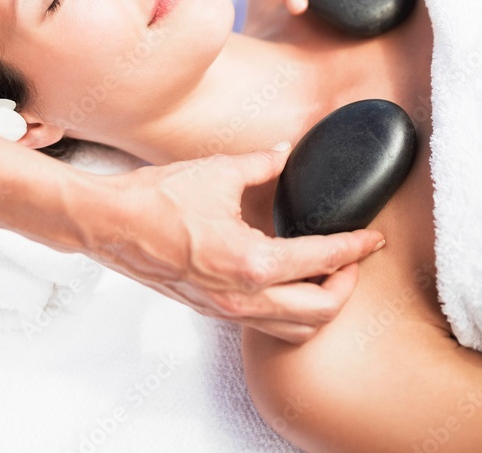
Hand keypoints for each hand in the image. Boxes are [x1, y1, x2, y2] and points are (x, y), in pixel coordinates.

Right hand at [81, 147, 384, 343]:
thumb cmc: (156, 199)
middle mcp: (243, 296)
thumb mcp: (218, 171)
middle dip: (347, 286)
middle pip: (320, 312)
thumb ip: (262, 163)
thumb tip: (285, 153)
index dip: (354, 248)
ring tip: (327, 274)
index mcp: (251, 262)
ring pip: (294, 328)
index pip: (321, 260)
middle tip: (355, 258)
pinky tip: (286, 281)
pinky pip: (265, 323)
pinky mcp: (212, 309)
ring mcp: (226, 309)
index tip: (372, 238)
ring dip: (320, 305)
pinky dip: (289, 310)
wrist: (109, 224)